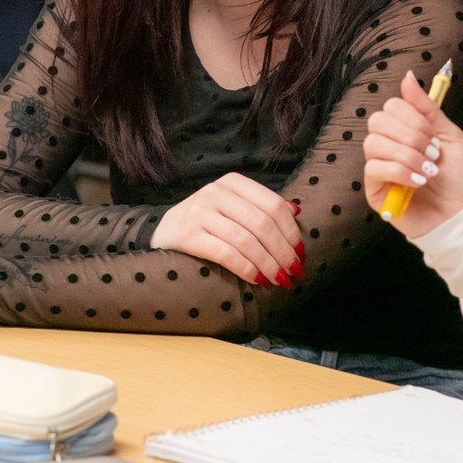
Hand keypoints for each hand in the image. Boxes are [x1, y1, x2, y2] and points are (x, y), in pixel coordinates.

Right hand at [149, 173, 302, 286]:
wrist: (161, 233)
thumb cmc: (205, 223)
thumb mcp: (231, 207)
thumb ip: (259, 207)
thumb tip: (296, 212)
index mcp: (232, 183)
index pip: (272, 205)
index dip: (291, 231)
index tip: (301, 253)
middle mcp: (216, 193)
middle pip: (262, 223)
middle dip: (283, 251)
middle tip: (295, 272)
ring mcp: (200, 212)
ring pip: (247, 240)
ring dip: (268, 263)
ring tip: (280, 279)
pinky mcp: (188, 235)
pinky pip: (226, 253)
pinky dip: (247, 268)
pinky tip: (257, 280)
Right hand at [362, 71, 462, 237]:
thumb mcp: (449, 135)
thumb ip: (426, 108)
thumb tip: (407, 76)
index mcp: (406, 132)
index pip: (390, 107)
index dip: (411, 117)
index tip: (434, 135)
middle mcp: (390, 148)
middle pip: (378, 121)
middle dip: (410, 135)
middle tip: (433, 153)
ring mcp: (381, 169)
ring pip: (373, 144)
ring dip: (407, 155)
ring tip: (429, 171)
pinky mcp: (376, 192)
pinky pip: (373, 169)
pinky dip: (399, 171)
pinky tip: (418, 182)